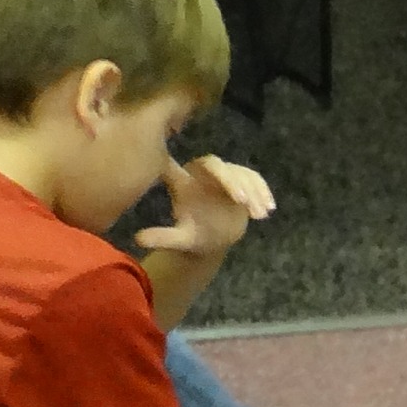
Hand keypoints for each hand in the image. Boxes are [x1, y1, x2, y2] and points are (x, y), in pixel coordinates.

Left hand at [138, 152, 272, 266]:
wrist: (213, 240)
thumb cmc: (194, 235)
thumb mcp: (179, 239)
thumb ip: (161, 237)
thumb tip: (138, 239)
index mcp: (185, 180)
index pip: (191, 167)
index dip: (203, 171)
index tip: (216, 190)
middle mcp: (205, 173)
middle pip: (218, 166)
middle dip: (232, 182)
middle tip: (242, 202)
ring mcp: (226, 175)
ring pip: (240, 173)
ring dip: (252, 192)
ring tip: (259, 214)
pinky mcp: (243, 181)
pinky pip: (254, 180)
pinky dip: (263, 192)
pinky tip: (269, 208)